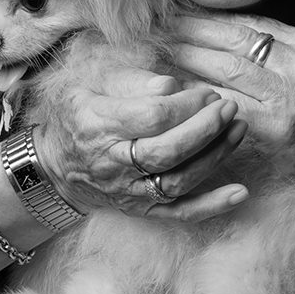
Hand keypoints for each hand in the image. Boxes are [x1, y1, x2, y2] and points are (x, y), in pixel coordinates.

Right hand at [33, 69, 249, 221]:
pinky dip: (212, 205)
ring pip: (179, 180)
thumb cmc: (77, 117)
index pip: (151, 117)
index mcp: (99, 125)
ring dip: (215, 156)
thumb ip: (129, 81)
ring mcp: (130, 191)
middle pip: (168, 150)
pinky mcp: (143, 209)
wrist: (54, 167)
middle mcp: (113, 163)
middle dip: (205, 128)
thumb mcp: (88, 84)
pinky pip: (180, 213)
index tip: (206, 93)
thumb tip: (170, 86)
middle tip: (228, 107)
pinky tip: (240, 193)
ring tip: (239, 129)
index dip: (185, 105)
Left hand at [173, 12, 294, 181]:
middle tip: (158, 26)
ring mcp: (289, 93)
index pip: (247, 22)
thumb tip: (216, 28)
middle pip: (233, 38)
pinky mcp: (273, 124)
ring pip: (225, 66)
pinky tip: (173, 90)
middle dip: (191, 30)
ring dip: (187, 57)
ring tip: (158, 51)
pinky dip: (195, 94)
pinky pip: (223, 102)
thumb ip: (273, 51)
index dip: (208, 17)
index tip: (178, 12)